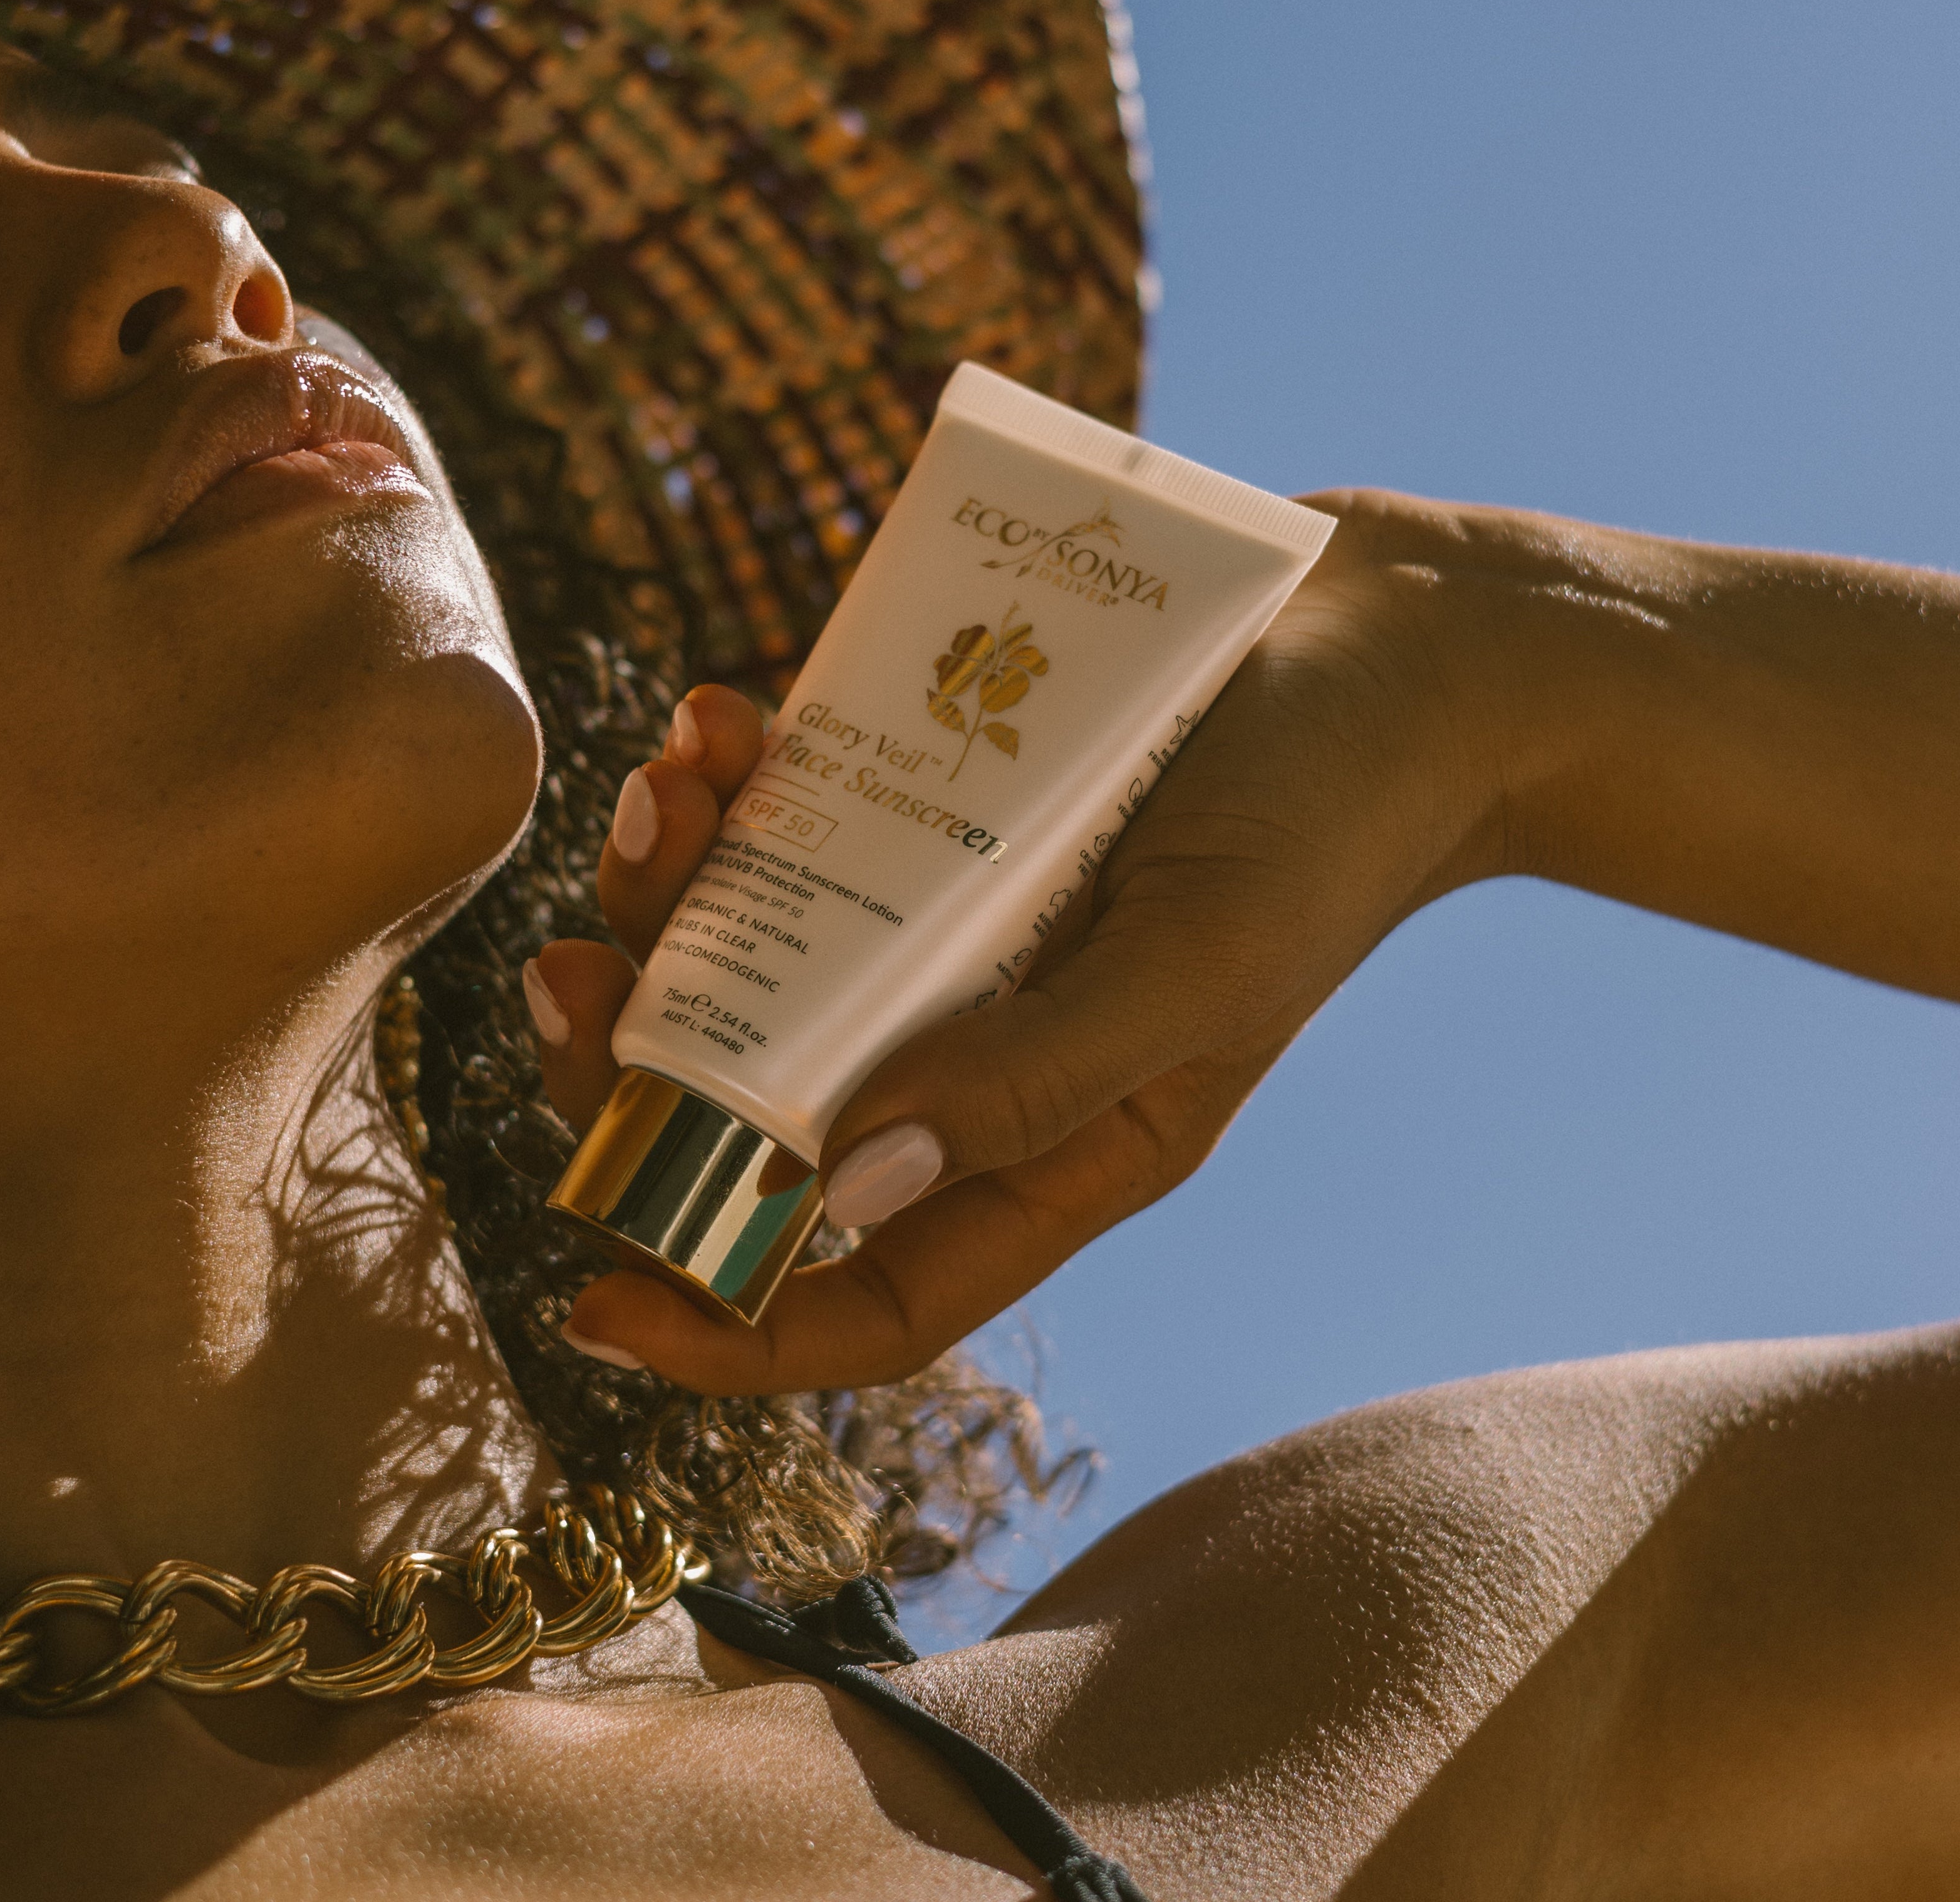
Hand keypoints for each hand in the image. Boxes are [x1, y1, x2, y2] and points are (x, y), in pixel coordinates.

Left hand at [526, 493, 1516, 1392]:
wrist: (1395, 637)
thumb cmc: (1326, 820)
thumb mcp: (1195, 972)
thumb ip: (1031, 1086)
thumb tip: (832, 1187)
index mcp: (1056, 1146)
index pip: (873, 1291)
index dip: (731, 1322)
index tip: (593, 1297)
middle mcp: (978, 1046)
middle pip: (760, 1105)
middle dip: (636, 1055)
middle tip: (564, 968)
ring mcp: (946, 918)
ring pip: (753, 948)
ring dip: (672, 883)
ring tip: (666, 784)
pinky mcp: (936, 793)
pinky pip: (793, 813)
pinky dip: (735, 774)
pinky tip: (724, 713)